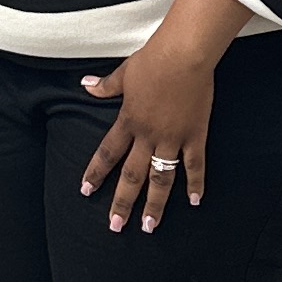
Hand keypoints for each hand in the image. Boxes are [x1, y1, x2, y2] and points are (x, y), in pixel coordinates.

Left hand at [80, 0, 247, 230]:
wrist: (185, 54)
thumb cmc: (154, 59)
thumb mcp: (125, 72)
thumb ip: (106, 85)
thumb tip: (86, 85)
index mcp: (129, 120)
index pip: (107, 153)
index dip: (96, 173)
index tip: (86, 191)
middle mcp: (148, 135)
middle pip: (132, 175)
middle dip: (122, 202)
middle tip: (115, 226)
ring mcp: (172, 138)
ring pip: (161, 178)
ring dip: (155, 204)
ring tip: (149, 226)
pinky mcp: (195, 135)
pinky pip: (195, 165)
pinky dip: (195, 184)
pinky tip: (194, 201)